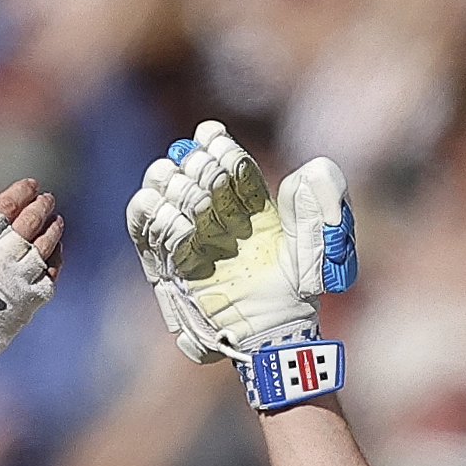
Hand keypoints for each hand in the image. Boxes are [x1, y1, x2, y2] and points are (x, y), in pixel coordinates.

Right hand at [0, 178, 63, 377]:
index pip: (6, 206)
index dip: (20, 192)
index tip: (30, 185)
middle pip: (30, 221)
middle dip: (41, 206)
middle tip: (47, 199)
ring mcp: (17, 278)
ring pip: (45, 246)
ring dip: (53, 230)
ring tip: (57, 220)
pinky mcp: (28, 301)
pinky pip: (50, 274)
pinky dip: (56, 260)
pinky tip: (56, 253)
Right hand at [125, 120, 351, 363]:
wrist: (274, 329)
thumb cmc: (299, 290)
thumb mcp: (321, 243)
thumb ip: (319, 201)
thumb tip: (308, 170)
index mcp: (248, 203)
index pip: (225, 159)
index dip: (217, 145)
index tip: (214, 136)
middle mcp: (215, 215)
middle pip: (188, 169)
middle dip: (198, 167)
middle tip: (212, 180)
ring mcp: (190, 237)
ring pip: (160, 191)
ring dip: (175, 190)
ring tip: (197, 205)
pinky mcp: (169, 263)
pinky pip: (144, 230)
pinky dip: (156, 219)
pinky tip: (182, 225)